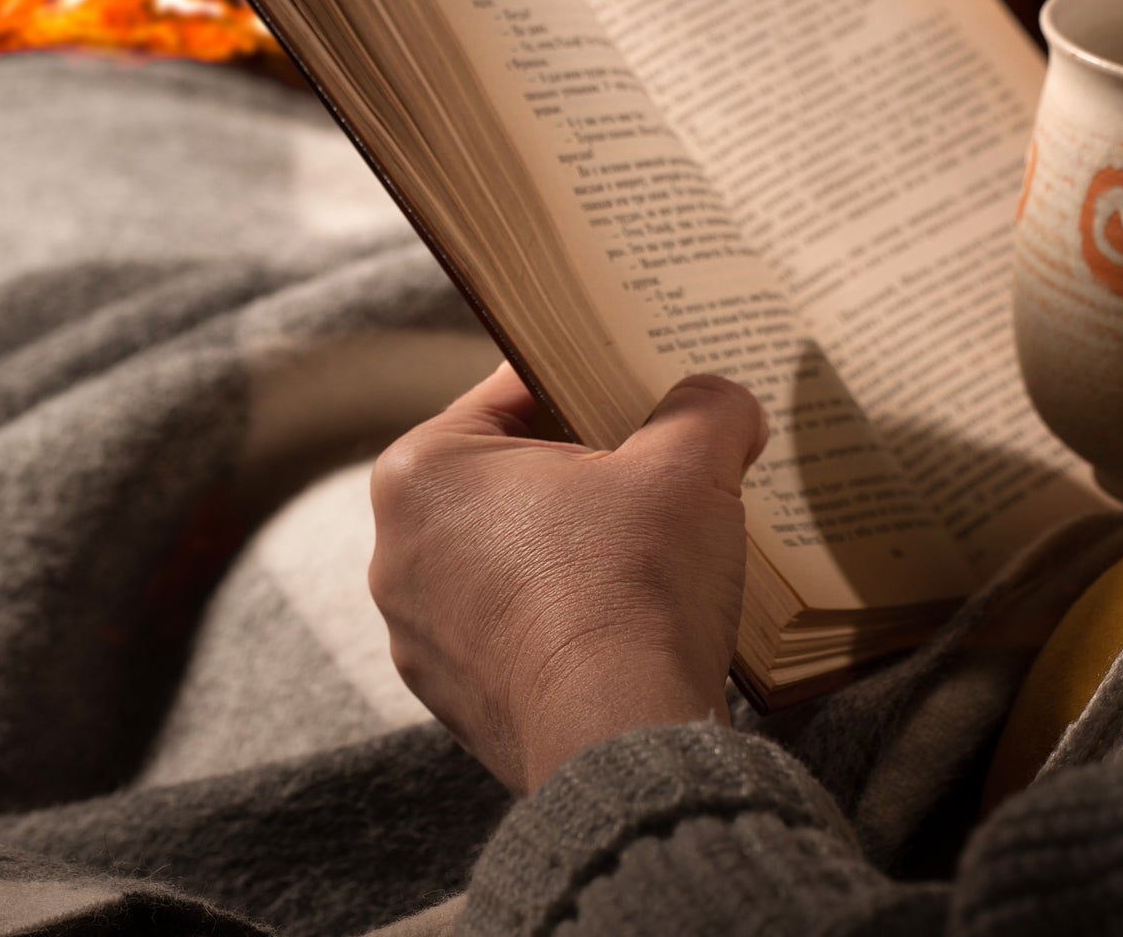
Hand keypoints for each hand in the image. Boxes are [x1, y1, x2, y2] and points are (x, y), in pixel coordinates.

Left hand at [368, 364, 767, 792]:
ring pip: (516, 552)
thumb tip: (724, 402)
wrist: (622, 743)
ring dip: (577, 544)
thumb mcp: (688, 464)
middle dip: (586, 466)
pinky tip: (632, 615)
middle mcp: (398, 550)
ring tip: (654, 543)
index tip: (642, 385)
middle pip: (513, 474)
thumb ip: (706, 407)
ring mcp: (422, 634)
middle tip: (658, 461)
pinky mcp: (458, 698)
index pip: (515, 390)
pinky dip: (569, 614)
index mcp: (422, 471)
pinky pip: (519, 625)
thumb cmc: (632, 587)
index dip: (591, 378)